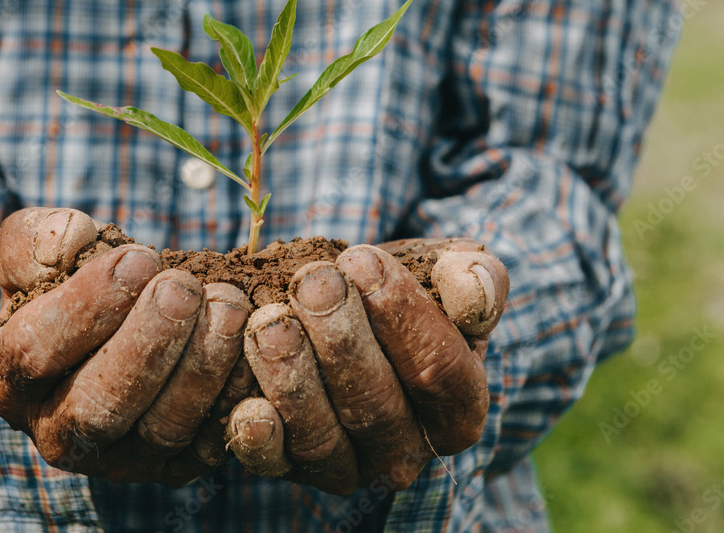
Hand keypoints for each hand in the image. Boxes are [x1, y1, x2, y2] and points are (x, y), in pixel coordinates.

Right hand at [0, 207, 253, 485]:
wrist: (119, 325)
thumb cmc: (73, 284)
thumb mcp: (39, 252)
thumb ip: (35, 238)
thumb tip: (69, 237)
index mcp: (12, 380)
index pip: (33, 353)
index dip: (86, 305)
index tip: (139, 257)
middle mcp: (60, 433)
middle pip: (97, 406)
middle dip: (146, 344)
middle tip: (184, 288)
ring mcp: (121, 457)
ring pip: (161, 429)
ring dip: (201, 367)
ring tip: (228, 305)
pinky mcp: (176, 466)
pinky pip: (212, 443)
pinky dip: (237, 396)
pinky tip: (254, 346)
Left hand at [226, 239, 506, 494]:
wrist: (343, 307)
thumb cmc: (401, 290)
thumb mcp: (444, 273)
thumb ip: (475, 278)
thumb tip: (475, 298)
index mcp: (458, 409)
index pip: (440, 371)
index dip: (402, 315)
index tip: (362, 257)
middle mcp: (405, 450)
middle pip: (377, 405)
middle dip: (341, 339)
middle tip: (312, 282)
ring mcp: (346, 463)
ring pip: (323, 437)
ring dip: (294, 377)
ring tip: (270, 321)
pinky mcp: (289, 466)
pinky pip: (275, 463)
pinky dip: (260, 439)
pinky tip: (247, 406)